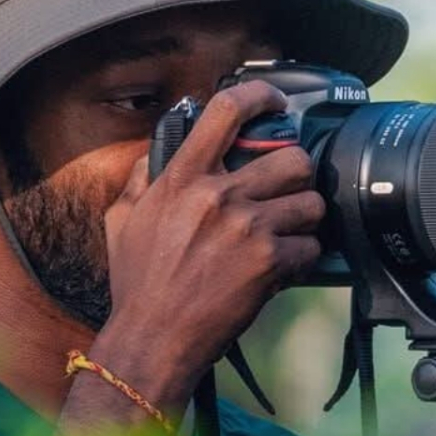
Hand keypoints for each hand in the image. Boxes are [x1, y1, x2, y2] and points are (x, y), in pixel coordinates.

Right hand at [100, 81, 323, 394]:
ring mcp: (248, 227)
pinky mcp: (270, 261)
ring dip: (306, 218)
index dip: (260, 95)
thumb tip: (166, 144)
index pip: (226, 110)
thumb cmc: (138, 283)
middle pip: (293, 157)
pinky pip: (312, 245)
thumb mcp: (123, 219)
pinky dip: (304, 258)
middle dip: (297, 175)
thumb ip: (145, 176)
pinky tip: (283, 267)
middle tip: (288, 190)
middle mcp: (218, 195)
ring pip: (312, 201)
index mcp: (182, 178)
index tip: (275, 102)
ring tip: (288, 232)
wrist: (153, 339)